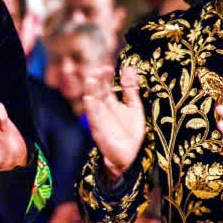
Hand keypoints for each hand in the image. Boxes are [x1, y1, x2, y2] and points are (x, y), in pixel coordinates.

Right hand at [81, 65, 145, 179]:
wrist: (130, 155)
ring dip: (90, 90)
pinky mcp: (98, 129)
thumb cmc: (130, 132)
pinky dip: (90, 107)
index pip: (105, 85)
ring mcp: (99, 118)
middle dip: (97, 80)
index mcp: (111, 102)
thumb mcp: (134, 107)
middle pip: (97, 91)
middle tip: (99, 68)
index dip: (106, 76)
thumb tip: (129, 68)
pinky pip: (93, 117)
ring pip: (92, 102)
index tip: (108, 66)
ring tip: (91, 78)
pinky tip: (88, 98)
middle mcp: (103, 108)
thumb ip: (131, 89)